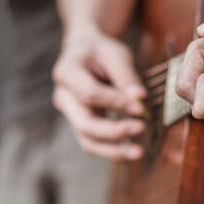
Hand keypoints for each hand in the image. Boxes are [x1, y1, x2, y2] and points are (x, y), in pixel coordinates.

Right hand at [53, 29, 147, 160]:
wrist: (84, 53)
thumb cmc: (100, 51)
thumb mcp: (114, 54)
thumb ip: (126, 75)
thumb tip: (139, 98)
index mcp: (66, 72)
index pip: (89, 94)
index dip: (115, 102)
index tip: (140, 107)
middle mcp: (63, 97)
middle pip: (84, 124)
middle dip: (113, 132)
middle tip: (141, 129)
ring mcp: (70, 114)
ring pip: (87, 141)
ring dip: (113, 151)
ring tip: (138, 153)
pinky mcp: (80, 125)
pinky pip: (94, 143)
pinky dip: (112, 150)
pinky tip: (131, 151)